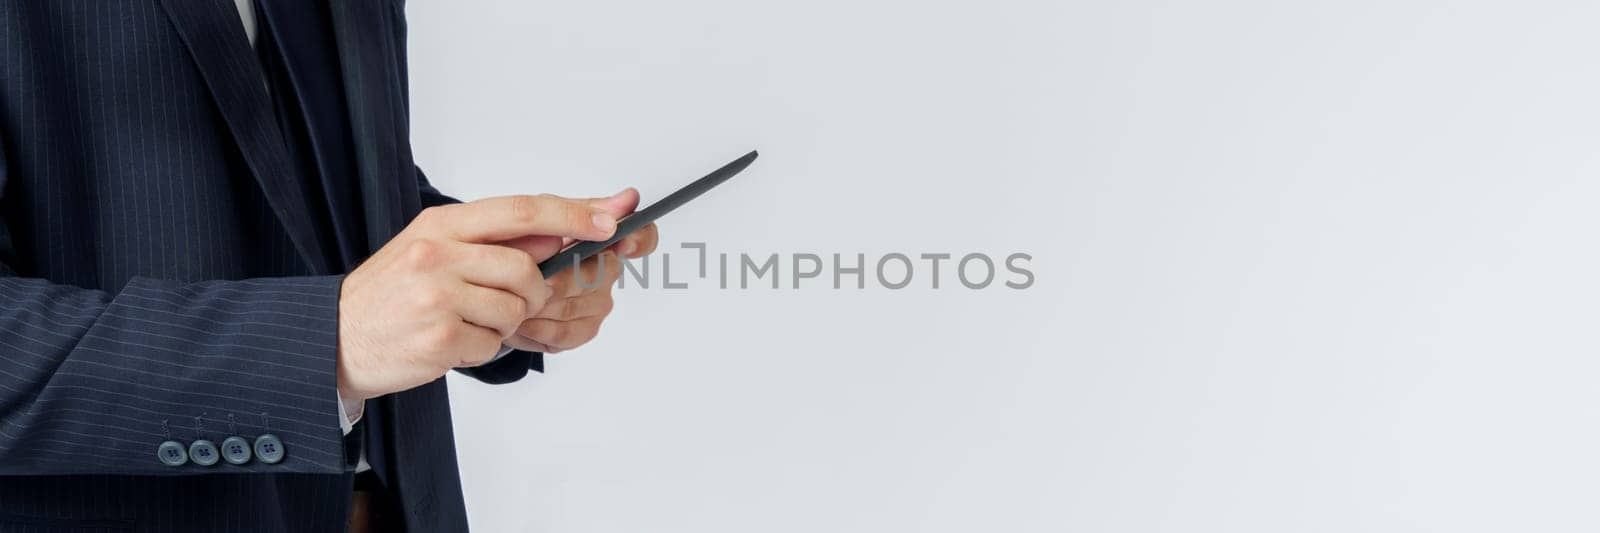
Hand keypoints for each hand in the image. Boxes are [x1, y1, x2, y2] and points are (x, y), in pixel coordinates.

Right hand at [337, 194, 618, 401]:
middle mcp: (438, 254)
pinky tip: (450, 340)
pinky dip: (481, 347)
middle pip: (526, 268)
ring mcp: (437, 297)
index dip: (571, 215)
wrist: (336, 337)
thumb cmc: (390, 292)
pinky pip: (492, 344)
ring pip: (515, 310)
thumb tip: (557, 234)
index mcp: (441, 224)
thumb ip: (492, 238)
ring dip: (502, 323)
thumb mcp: (433, 247)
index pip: (521, 210)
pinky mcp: (439, 338)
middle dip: (532, 291)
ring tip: (465, 321)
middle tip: (511, 300)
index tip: (608, 221)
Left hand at [503, 188, 658, 352]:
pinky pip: (565, 332)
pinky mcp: (582, 330)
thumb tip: (629, 198)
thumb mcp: (541, 217)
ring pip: (576, 306)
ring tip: (513, 294)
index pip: (642, 237)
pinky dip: (536, 326)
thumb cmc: (519, 245)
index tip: (623, 242)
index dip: (639, 240)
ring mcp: (597, 303)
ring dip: (540, 301)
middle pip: (598, 276)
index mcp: (603, 238)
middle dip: (562, 276)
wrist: (493, 281)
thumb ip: (580, 209)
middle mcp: (607, 272)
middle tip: (533, 273)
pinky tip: (519, 316)